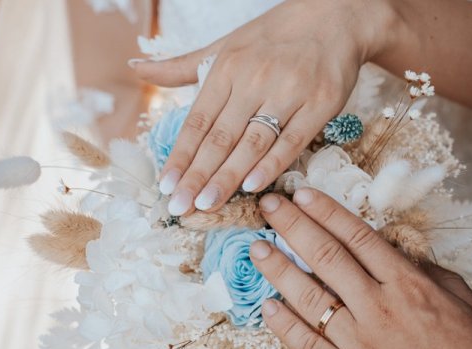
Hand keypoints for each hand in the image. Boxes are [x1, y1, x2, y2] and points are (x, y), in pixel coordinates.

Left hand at [132, 0, 393, 215]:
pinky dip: (272, 164)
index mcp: (227, 68)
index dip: (180, 156)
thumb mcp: (225, 45)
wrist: (336, 16)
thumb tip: (135, 68)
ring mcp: (289, 92)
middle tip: (179, 206)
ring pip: (252, 142)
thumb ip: (182, 66)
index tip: (165, 186)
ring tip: (206, 204)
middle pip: (220, 137)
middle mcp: (254, 79)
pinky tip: (252, 186)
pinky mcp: (321, 104)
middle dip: (197, 175)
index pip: (197, 121)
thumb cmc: (275, 35)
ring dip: (227, 177)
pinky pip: (293, 140)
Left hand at [249, 189, 471, 348]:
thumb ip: (434, 277)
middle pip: (327, 257)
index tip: (303, 195)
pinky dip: (284, 325)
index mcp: (409, 286)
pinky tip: (266, 306)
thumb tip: (406, 255)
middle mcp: (379, 308)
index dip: (326, 212)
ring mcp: (359, 343)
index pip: (358, 238)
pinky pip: (307, 346)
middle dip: (294, 227)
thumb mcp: (470, 307)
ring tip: (257, 249)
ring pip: (310, 298)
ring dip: (279, 269)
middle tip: (270, 207)